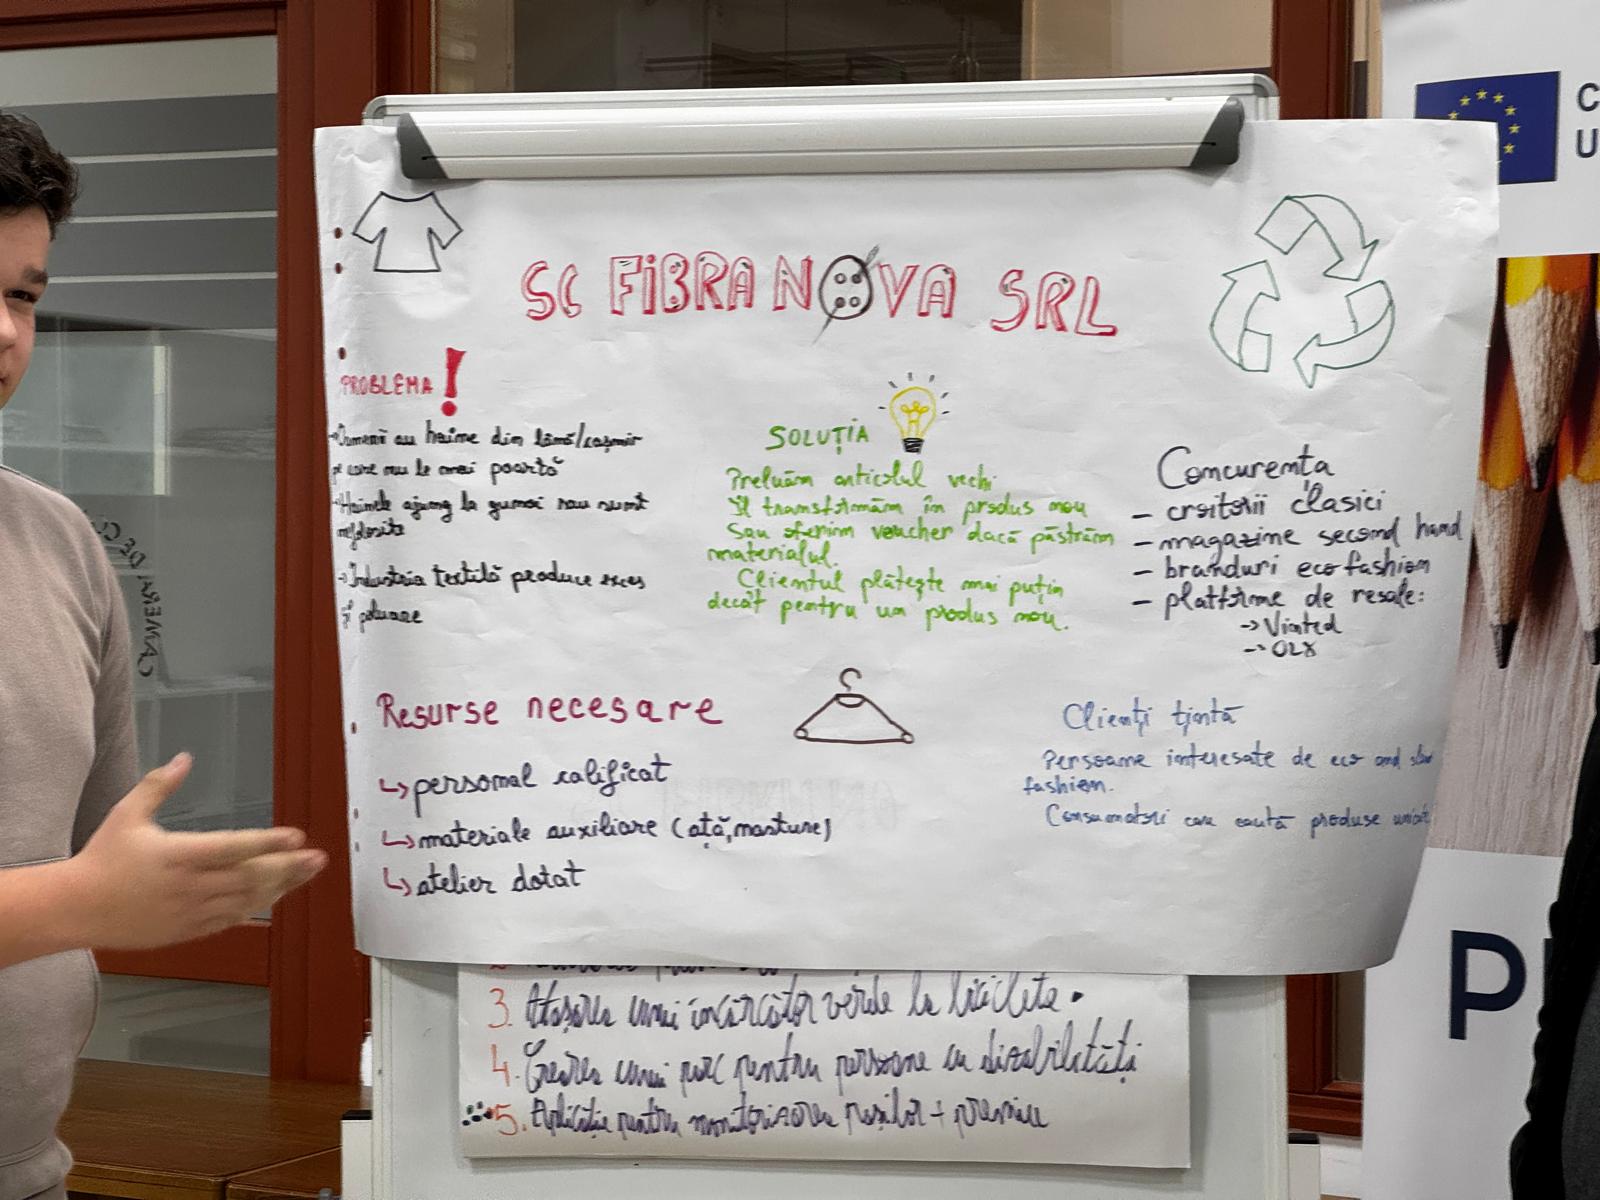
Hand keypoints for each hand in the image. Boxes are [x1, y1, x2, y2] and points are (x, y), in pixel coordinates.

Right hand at [66, 753, 327, 949]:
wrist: (75, 909)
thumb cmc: (102, 858)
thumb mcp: (127, 815)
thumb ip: (158, 786)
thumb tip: (184, 758)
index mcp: (178, 855)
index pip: (233, 847)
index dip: (269, 842)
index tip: (297, 835)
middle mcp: (189, 885)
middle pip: (250, 876)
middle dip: (289, 867)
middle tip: (319, 857)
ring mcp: (190, 911)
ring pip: (247, 900)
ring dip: (281, 887)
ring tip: (308, 873)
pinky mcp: (188, 930)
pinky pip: (232, 919)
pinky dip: (257, 907)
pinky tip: (276, 895)